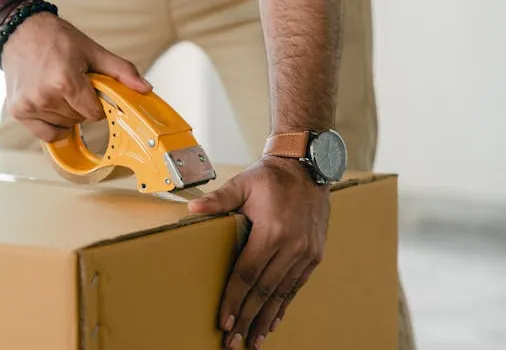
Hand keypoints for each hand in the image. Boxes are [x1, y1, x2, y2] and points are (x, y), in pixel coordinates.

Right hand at [0, 12, 151, 141]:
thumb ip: (121, 72)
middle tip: (74, 85)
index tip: (92, 91)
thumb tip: (144, 88)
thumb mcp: (93, 51)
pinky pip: (46, 134)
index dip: (98, 104)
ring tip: (59, 89)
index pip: (94, 113)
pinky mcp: (19, 111)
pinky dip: (53, 125)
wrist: (20, 31)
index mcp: (64, 80)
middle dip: (82, 106)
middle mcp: (45, 96)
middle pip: (79, 120)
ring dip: (67, 113)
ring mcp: (29, 105)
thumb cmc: (55, 39)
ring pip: (64, 126)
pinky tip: (52, 106)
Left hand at [188, 156, 330, 348]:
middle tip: (233, 341)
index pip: (247, 274)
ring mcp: (306, 253)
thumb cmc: (271, 176)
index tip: (224, 321)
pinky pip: (296, 286)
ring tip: (253, 340)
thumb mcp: (243, 183)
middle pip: (264, 290)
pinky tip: (272, 321)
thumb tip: (193, 210)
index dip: (234, 299)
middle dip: (247, 318)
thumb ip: (219, 199)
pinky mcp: (314, 255)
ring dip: (265, 319)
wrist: (308, 166)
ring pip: (281, 293)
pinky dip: (283, 305)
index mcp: (272, 231)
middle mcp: (292, 246)